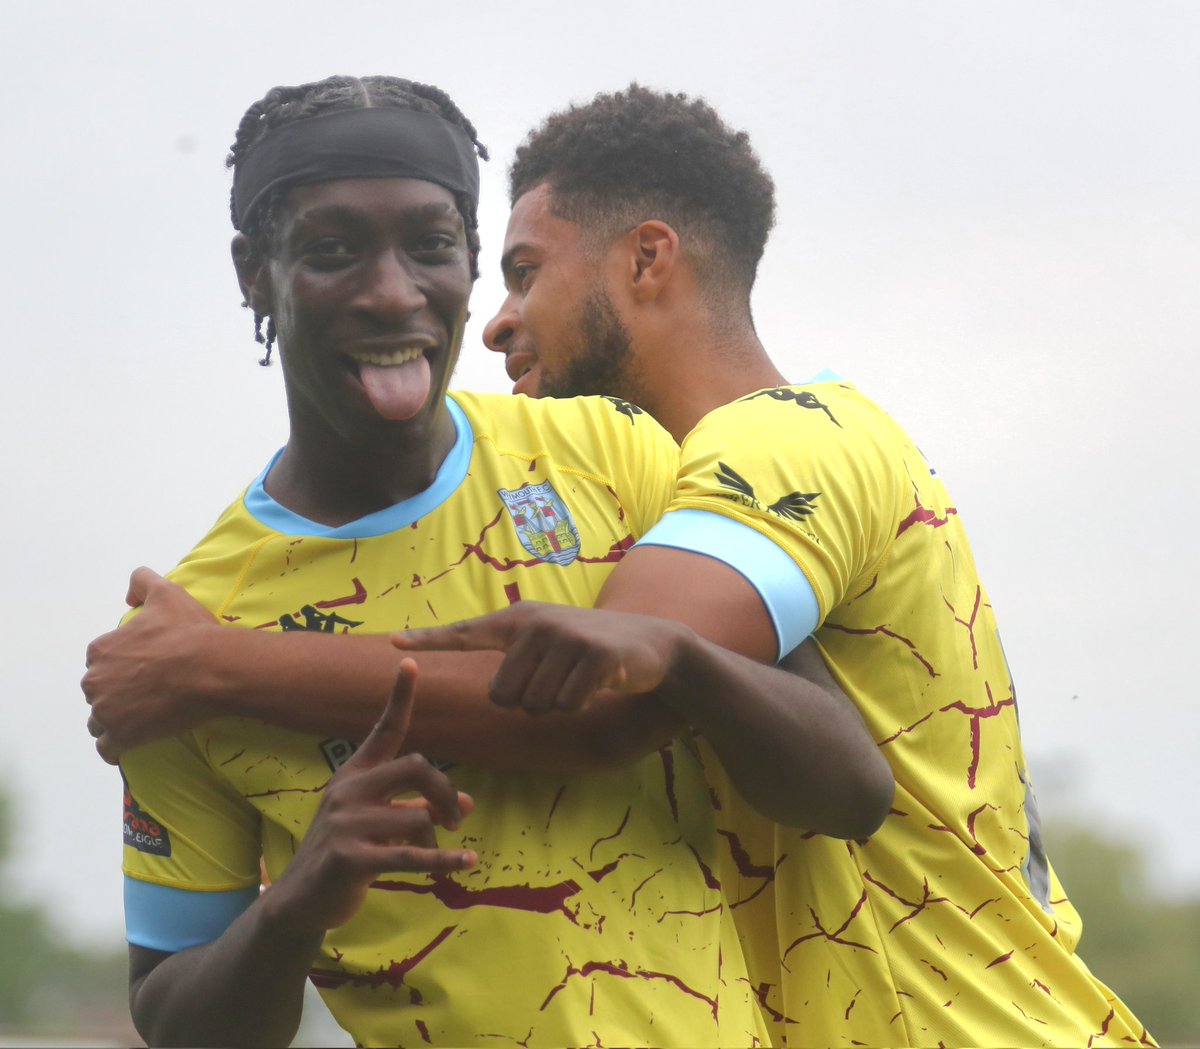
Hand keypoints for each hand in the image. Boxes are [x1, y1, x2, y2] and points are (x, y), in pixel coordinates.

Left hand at [83, 567, 221, 762]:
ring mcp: (106, 711)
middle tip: (148, 692)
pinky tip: (134, 741)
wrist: (211, 668)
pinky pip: (108, 749)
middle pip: (98, 691)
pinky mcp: (120, 737)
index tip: (145, 667)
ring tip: (143, 718)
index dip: (122, 664)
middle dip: (116, 692)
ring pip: (100, 721)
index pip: (101, 661)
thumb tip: (129, 593)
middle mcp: (95, 680)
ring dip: (115, 720)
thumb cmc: (189, 632)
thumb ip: (143, 582)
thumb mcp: (167, 594)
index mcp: (102, 649)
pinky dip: (117, 747)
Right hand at [264, 659, 475, 932]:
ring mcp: (346, 823)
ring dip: (438, 839)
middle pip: (416, 767)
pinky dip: (444, 860)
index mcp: (355, 774)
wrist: (302, 901)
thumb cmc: (348, 855)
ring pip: (417, 817)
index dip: (399, 696)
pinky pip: (410, 854)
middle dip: (444, 790)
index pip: (383, 728)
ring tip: (442, 855)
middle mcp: (348, 790)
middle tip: (457, 817)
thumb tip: (466, 802)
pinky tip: (465, 862)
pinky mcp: (351, 858)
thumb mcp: (382, 823)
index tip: (410, 662)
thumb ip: (420, 807)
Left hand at [393, 602, 691, 713]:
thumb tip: (496, 696)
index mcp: (519, 620)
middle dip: (527, 702)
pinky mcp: (595, 657)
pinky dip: (580, 704)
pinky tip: (597, 683)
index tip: (393, 643)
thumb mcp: (550, 643)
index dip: (429, 640)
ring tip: (578, 679)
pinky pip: (566, 706)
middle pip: (502, 696)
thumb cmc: (592, 649)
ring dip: (556, 705)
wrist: (652, 644)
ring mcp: (566, 638)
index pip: (466, 633)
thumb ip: (518, 660)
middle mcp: (537, 624)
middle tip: (557, 681)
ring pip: (534, 705)